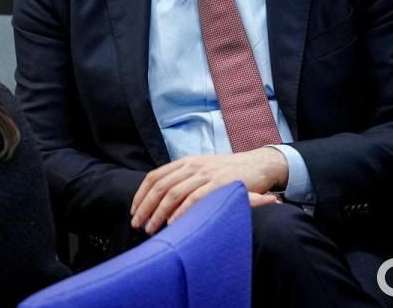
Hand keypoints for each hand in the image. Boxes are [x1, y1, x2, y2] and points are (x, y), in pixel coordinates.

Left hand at [130, 147, 287, 234]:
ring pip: (173, 193)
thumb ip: (185, 180)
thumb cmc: (228, 172)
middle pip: (160, 186)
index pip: (155, 176)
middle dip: (145, 207)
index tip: (134, 210)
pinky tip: (173, 224)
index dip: (141, 194)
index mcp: (186, 162)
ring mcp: (205, 175)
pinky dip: (181, 212)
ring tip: (151, 229)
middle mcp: (192, 166)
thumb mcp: (203, 170)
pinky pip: (194, 199)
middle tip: (138, 224)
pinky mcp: (218, 185)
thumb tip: (162, 198)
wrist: (258, 165)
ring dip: (159, 213)